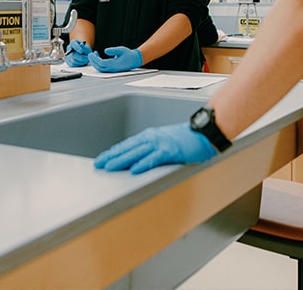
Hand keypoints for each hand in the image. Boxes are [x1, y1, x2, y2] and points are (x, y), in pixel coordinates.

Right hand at [65, 39, 91, 66]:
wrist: (84, 55)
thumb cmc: (85, 51)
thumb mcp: (87, 48)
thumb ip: (85, 47)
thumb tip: (81, 44)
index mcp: (73, 43)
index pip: (73, 44)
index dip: (77, 47)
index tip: (81, 51)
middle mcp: (69, 49)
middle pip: (72, 54)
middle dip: (81, 57)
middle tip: (87, 58)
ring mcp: (68, 56)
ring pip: (73, 61)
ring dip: (81, 62)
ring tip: (86, 60)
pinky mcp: (68, 62)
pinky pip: (73, 65)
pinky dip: (79, 64)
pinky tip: (82, 62)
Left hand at [88, 46, 142, 72]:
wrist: (134, 60)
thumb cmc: (129, 54)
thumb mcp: (121, 49)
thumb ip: (113, 50)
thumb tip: (105, 50)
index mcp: (114, 64)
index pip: (101, 63)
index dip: (95, 59)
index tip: (91, 53)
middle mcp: (112, 68)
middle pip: (99, 67)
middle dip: (92, 61)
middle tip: (89, 54)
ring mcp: (111, 70)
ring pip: (100, 68)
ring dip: (95, 62)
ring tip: (92, 55)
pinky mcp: (111, 69)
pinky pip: (102, 67)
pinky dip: (98, 63)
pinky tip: (98, 56)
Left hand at [94, 123, 217, 173]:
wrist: (204, 132)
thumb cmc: (188, 138)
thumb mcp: (166, 141)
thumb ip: (152, 148)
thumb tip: (139, 159)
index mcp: (150, 136)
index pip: (127, 144)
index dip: (114, 152)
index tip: (102, 158)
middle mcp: (152, 138)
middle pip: (128, 148)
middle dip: (111, 156)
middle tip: (98, 164)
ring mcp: (161, 143)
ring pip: (136, 153)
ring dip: (121, 160)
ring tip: (109, 167)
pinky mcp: (171, 151)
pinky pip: (154, 158)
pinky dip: (143, 164)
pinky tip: (134, 170)